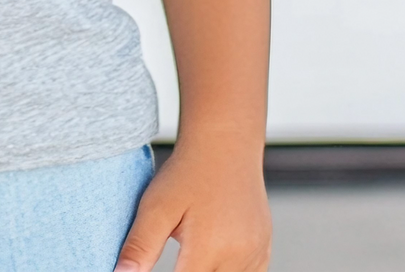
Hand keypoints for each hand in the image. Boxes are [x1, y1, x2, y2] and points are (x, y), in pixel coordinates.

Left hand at [115, 139, 269, 271]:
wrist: (224, 144)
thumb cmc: (188, 173)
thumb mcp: (156, 206)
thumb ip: (140, 246)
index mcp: (208, 248)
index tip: (168, 264)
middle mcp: (238, 256)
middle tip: (180, 250)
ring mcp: (255, 254)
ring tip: (195, 250)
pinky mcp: (264, 250)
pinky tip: (214, 257)